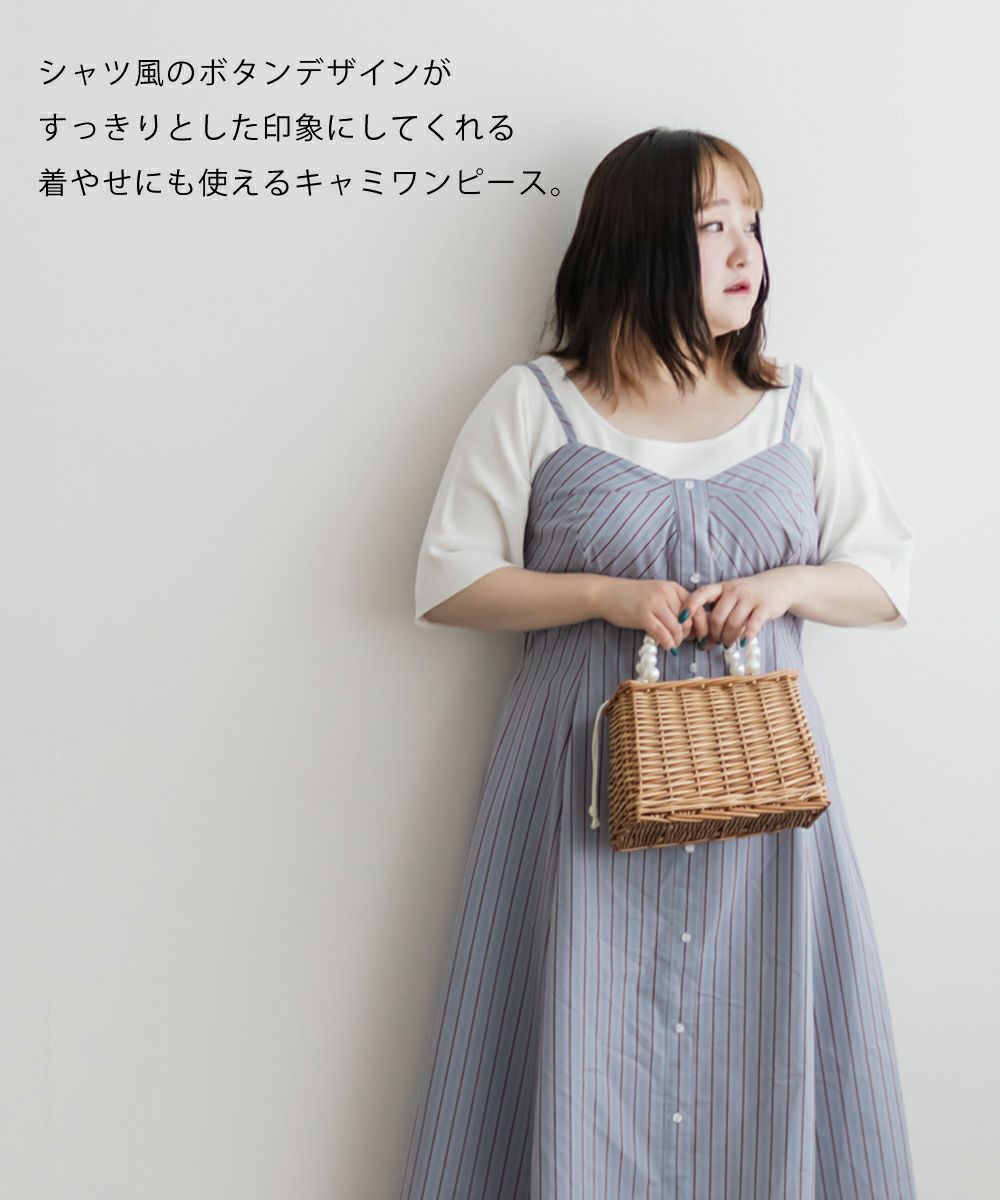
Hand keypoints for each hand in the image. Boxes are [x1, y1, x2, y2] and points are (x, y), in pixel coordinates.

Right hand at [593, 577, 697, 651]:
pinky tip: (667, 647)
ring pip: (676, 628)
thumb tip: (691, 628)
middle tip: (682, 642)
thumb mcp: (657, 594)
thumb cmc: (632, 597)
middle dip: (687, 635)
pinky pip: (662, 633)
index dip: (700, 625)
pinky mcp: (642, 615)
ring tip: (672, 645)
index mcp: (672, 587)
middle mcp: (666, 593)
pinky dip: (668, 644)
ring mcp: (654, 603)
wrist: (607, 593)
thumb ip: (673, 606)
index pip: (696, 608)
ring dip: (677, 641)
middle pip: (687, 620)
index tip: (697, 635)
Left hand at [682, 568, 799, 648]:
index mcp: (721, 588)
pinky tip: (742, 643)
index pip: (701, 594)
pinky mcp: (764, 607)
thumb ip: (716, 618)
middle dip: (714, 634)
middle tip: (716, 642)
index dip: (689, 606)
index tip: (680, 619)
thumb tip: (703, 644)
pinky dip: (746, 636)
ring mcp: (750, 598)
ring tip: (728, 643)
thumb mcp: (730, 601)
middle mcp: (734, 591)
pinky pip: (752, 624)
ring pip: (733, 623)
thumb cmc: (747, 597)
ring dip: (728, 638)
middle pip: (716, 617)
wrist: (777, 585)